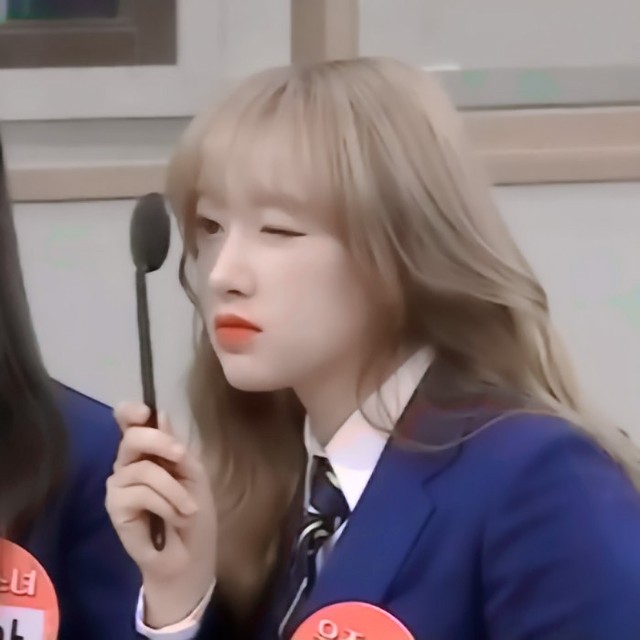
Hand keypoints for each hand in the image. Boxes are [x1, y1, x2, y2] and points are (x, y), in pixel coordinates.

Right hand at [106, 403, 216, 626]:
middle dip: (161, 443)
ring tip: (187, 509)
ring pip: (145, 469)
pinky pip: (140, 493)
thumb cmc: (193, 512)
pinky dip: (166, 504)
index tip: (144, 413)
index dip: (131, 412)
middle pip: (133, 437)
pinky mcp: (114, 506)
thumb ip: (175, 446)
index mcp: (147, 450)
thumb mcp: (193, 473)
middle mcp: (128, 462)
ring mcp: (119, 484)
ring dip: (174, 489)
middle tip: (183, 459)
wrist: (189, 554)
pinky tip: (174, 517)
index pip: (128, 421)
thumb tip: (158, 414)